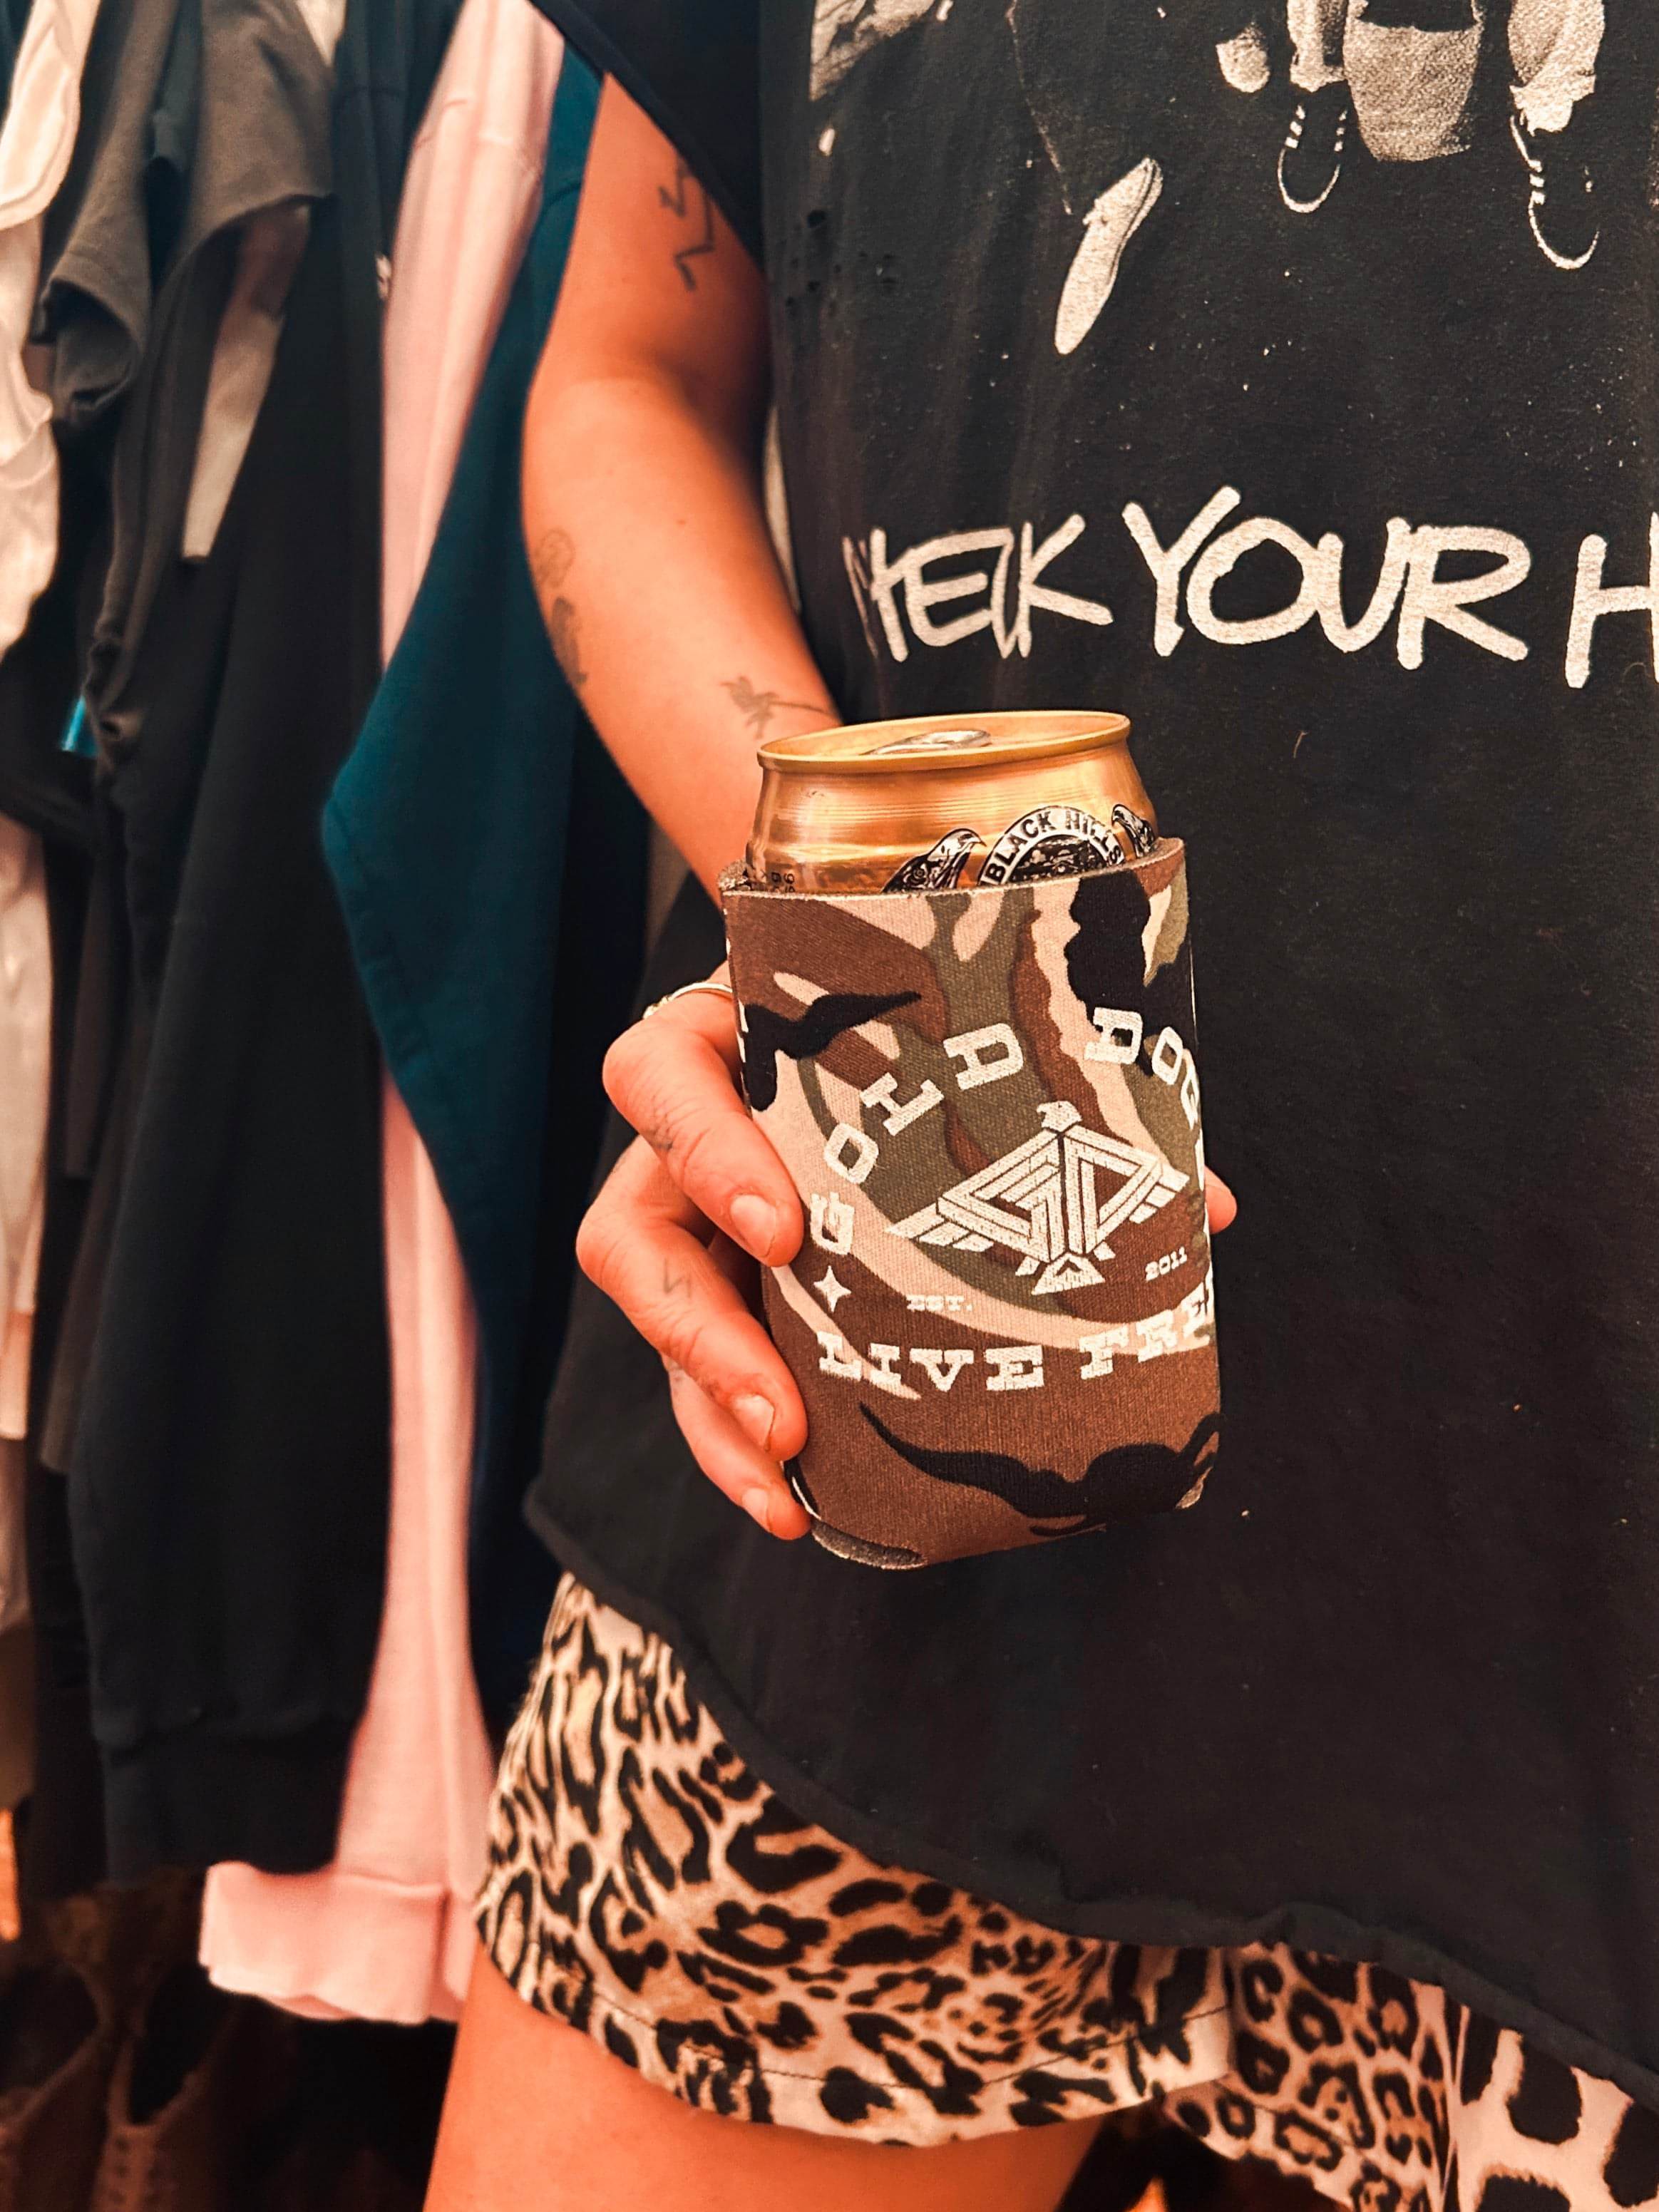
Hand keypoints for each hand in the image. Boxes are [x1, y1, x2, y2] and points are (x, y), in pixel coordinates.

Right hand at [578, 974, 1236, 1540]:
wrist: (891, 1019)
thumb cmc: (923, 1026)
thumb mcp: (968, 1037)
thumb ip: (1072, 1103)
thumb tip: (1208, 1208)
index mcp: (723, 1041)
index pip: (658, 1079)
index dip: (704, 1152)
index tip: (786, 1229)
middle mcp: (681, 1140)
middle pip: (628, 1232)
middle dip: (695, 1330)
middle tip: (782, 1408)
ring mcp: (691, 1225)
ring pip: (655, 1322)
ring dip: (709, 1406)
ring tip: (785, 1477)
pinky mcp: (718, 1296)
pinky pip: (701, 1375)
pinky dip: (738, 1443)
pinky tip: (794, 1503)